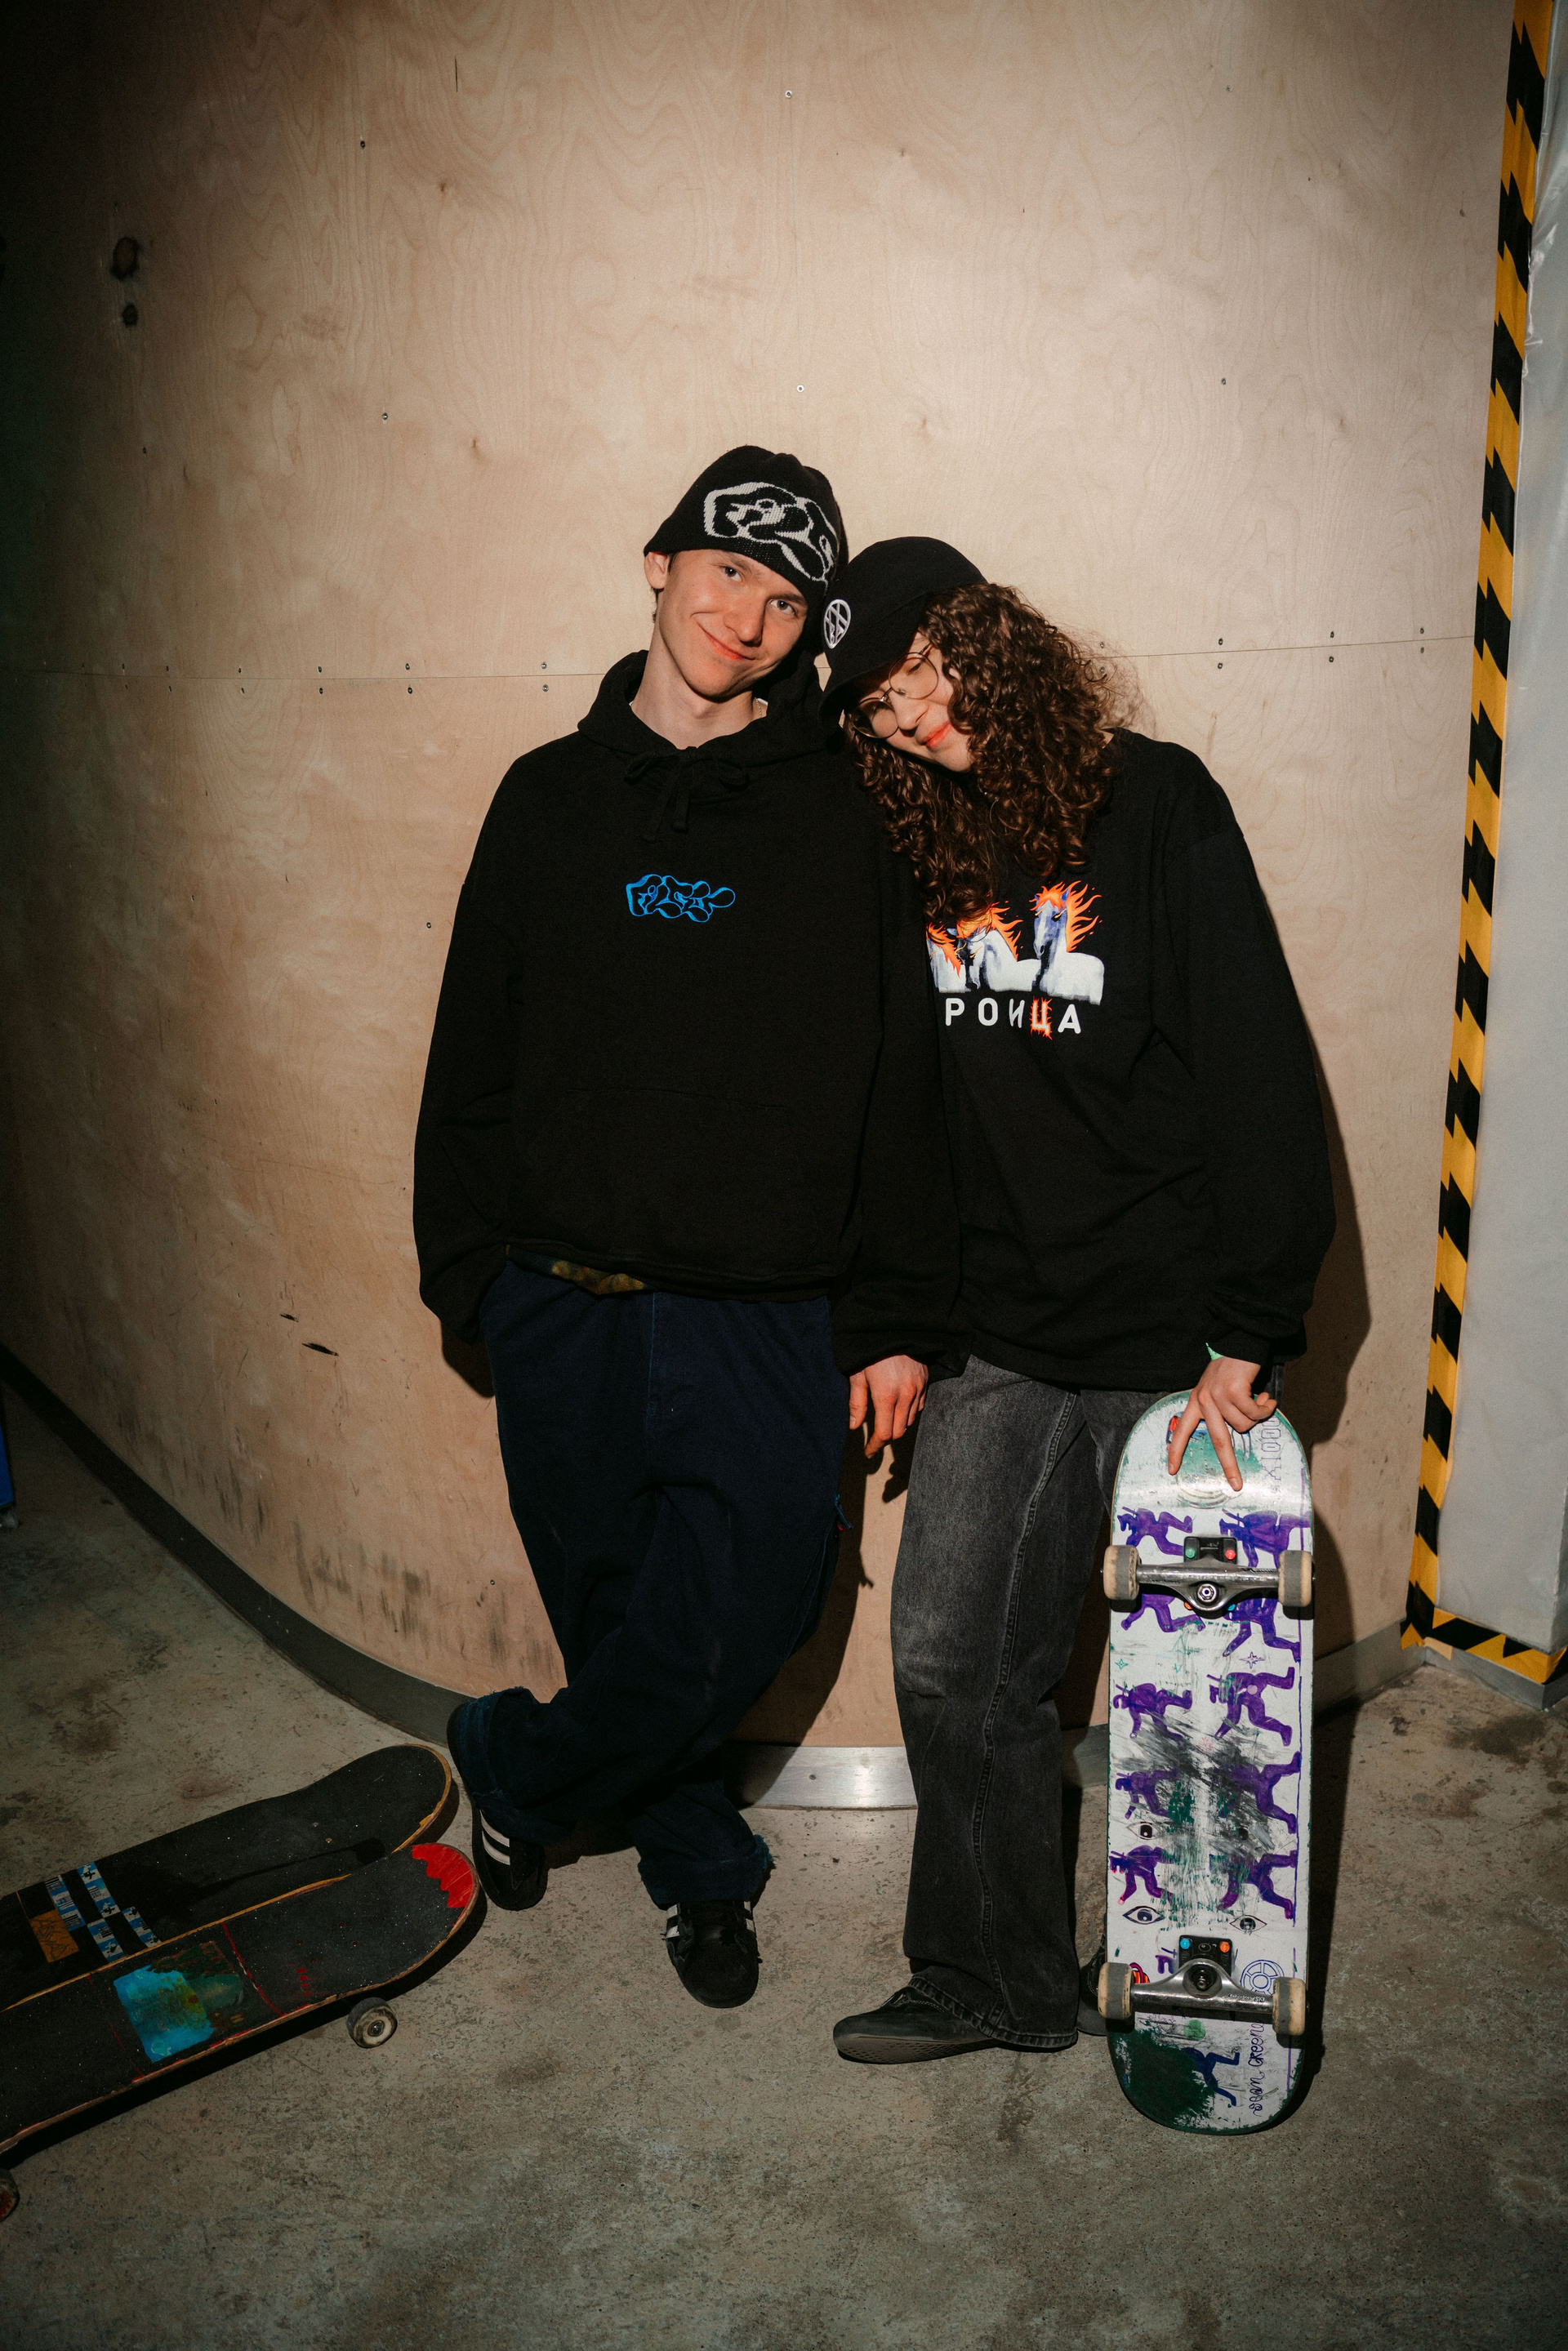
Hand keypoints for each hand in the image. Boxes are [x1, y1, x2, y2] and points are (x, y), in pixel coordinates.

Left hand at [848, 1354, 928, 1455]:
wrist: (895, 1326)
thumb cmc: (871, 1350)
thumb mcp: (857, 1375)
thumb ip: (857, 1403)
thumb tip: (855, 1427)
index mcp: (886, 1396)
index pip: (884, 1433)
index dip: (875, 1446)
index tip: (868, 1452)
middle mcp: (905, 1396)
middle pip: (898, 1431)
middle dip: (886, 1439)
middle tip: (874, 1440)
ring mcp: (918, 1389)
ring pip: (910, 1420)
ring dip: (897, 1426)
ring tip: (885, 1423)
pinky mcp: (925, 1382)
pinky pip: (919, 1407)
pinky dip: (909, 1413)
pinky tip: (898, 1409)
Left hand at [1166, 1358, 1275, 1492]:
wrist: (1241, 1342)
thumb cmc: (1232, 1368)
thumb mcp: (1216, 1387)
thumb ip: (1218, 1408)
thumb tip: (1235, 1430)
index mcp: (1196, 1400)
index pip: (1182, 1429)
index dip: (1177, 1450)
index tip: (1172, 1470)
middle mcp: (1204, 1399)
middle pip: (1217, 1440)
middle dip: (1229, 1465)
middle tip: (1236, 1483)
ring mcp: (1218, 1395)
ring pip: (1244, 1425)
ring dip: (1257, 1415)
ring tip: (1260, 1400)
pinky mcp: (1234, 1391)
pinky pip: (1255, 1413)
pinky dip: (1266, 1407)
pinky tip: (1267, 1397)